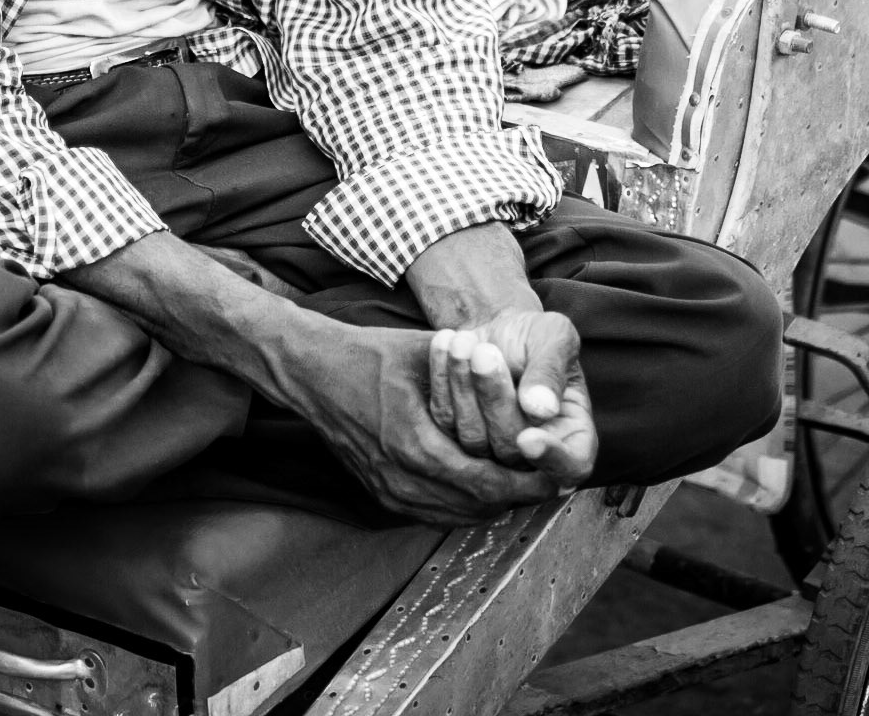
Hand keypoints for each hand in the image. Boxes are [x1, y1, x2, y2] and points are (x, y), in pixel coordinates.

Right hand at [281, 323, 568, 524]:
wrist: (312, 370)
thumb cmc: (369, 353)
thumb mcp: (428, 352)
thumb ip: (473, 377)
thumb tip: (524, 390)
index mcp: (415, 443)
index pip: (486, 481)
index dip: (526, 483)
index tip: (557, 476)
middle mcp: (401, 477)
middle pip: (475, 506)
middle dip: (516, 497)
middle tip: (550, 485)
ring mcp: (388, 490)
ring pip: (455, 515)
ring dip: (492, 504)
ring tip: (524, 488)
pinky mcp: (380, 493)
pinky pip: (432, 513)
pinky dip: (463, 506)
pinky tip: (483, 492)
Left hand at [427, 309, 595, 489]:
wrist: (502, 329)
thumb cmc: (537, 336)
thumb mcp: (555, 338)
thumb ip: (551, 371)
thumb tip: (543, 409)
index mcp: (573, 436)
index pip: (571, 465)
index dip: (551, 457)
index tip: (528, 438)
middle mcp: (535, 454)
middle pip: (511, 448)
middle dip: (494, 398)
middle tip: (485, 353)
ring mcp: (494, 451)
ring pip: (474, 438)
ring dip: (464, 386)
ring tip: (464, 342)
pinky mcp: (458, 437)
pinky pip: (445, 420)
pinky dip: (442, 381)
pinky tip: (446, 344)